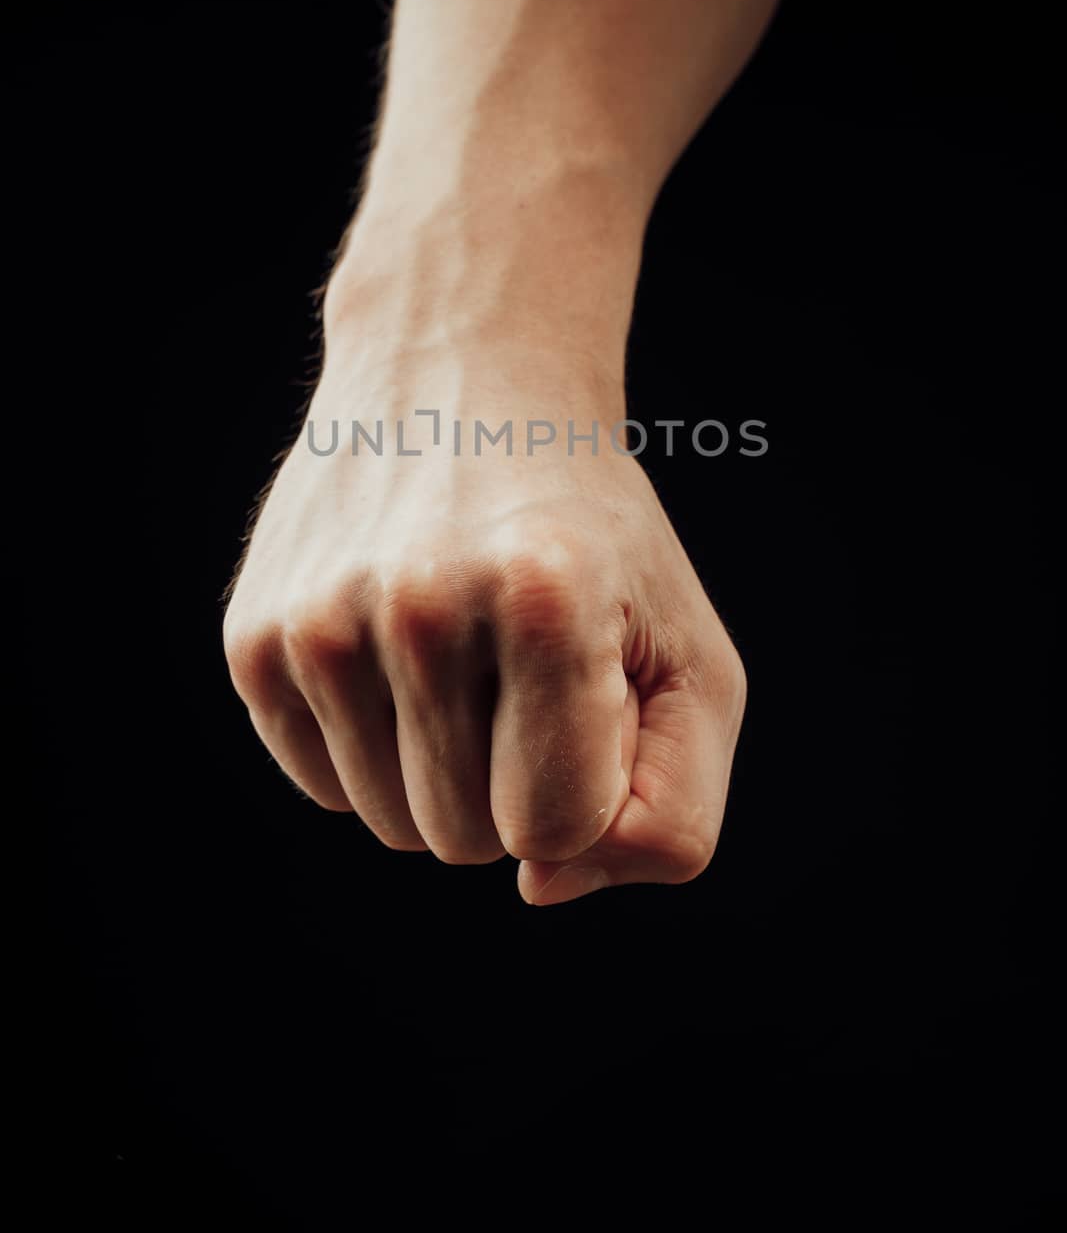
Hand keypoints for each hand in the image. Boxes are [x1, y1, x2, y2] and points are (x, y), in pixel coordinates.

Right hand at [223, 232, 745, 904]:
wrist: (463, 381)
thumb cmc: (594, 539)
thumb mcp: (690, 656)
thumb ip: (671, 811)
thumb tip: (537, 886)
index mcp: (543, 599)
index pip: (556, 827)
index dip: (588, 782)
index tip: (590, 690)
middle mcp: (416, 605)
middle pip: (465, 841)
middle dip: (513, 782)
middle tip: (523, 661)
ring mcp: (318, 620)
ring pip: (389, 824)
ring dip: (441, 770)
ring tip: (461, 649)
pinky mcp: (252, 637)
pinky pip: (324, 787)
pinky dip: (374, 748)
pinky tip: (396, 650)